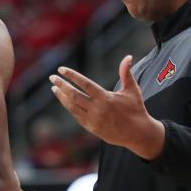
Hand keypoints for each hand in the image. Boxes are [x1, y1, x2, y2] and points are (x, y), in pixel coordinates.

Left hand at [49, 55, 164, 159]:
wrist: (138, 133)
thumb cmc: (136, 109)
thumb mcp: (132, 90)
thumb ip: (126, 73)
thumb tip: (128, 57)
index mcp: (106, 98)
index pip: (84, 84)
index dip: (72, 76)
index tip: (61, 69)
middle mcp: (97, 109)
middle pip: (74, 95)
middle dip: (61, 85)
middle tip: (52, 77)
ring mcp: (93, 120)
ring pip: (72, 107)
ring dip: (62, 97)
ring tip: (55, 88)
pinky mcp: (91, 128)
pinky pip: (76, 116)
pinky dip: (69, 107)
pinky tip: (64, 99)